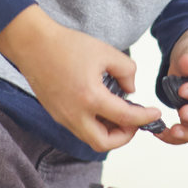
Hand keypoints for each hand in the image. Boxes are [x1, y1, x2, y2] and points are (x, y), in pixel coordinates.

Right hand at [0, 6, 162, 151]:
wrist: (32, 44)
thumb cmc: (65, 45)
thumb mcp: (105, 52)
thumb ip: (126, 71)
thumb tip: (130, 90)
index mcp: (89, 97)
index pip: (125, 118)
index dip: (145, 118)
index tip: (154, 114)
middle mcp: (74, 114)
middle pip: (104, 143)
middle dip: (124, 136)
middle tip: (134, 121)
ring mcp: (63, 116)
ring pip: (90, 138)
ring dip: (108, 132)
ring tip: (120, 113)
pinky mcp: (56, 113)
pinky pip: (80, 128)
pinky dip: (95, 125)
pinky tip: (103, 108)